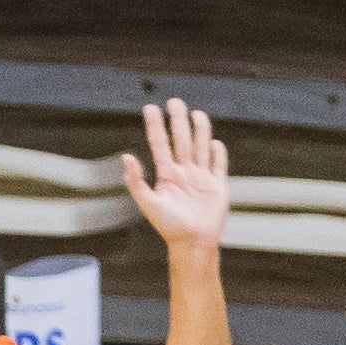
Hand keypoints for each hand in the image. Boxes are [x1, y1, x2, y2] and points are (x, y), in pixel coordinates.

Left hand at [118, 95, 228, 254]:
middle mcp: (184, 173)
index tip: (150, 108)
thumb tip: (126, 157)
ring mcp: (202, 178)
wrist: (194, 243)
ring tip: (196, 113)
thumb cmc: (169, 227)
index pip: (160, 144)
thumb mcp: (149, 203)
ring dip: (199, 130)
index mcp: (167, 175)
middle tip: (174, 101)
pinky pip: (218, 165)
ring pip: (200, 147)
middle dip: (177, 121)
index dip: (155, 126)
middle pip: (181, 140)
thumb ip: (137, 181)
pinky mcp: (218, 186)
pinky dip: (217, 153)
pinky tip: (215, 142)